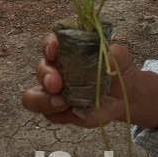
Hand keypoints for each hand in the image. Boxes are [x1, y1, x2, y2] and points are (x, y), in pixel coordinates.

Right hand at [22, 35, 157, 128]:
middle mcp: (56, 67)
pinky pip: (47, 114)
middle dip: (45, 75)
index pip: (51, 42)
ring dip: (42, 99)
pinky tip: (70, 111)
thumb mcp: (122, 58)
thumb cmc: (118, 71)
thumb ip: (116, 54)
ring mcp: (55, 91)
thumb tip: (108, 55)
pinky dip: (56, 114)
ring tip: (60, 102)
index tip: (54, 51)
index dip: (49, 45)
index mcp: (68, 48)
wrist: (124, 96)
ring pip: (33, 95)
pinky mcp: (58, 110)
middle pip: (40, 68)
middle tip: (56, 84)